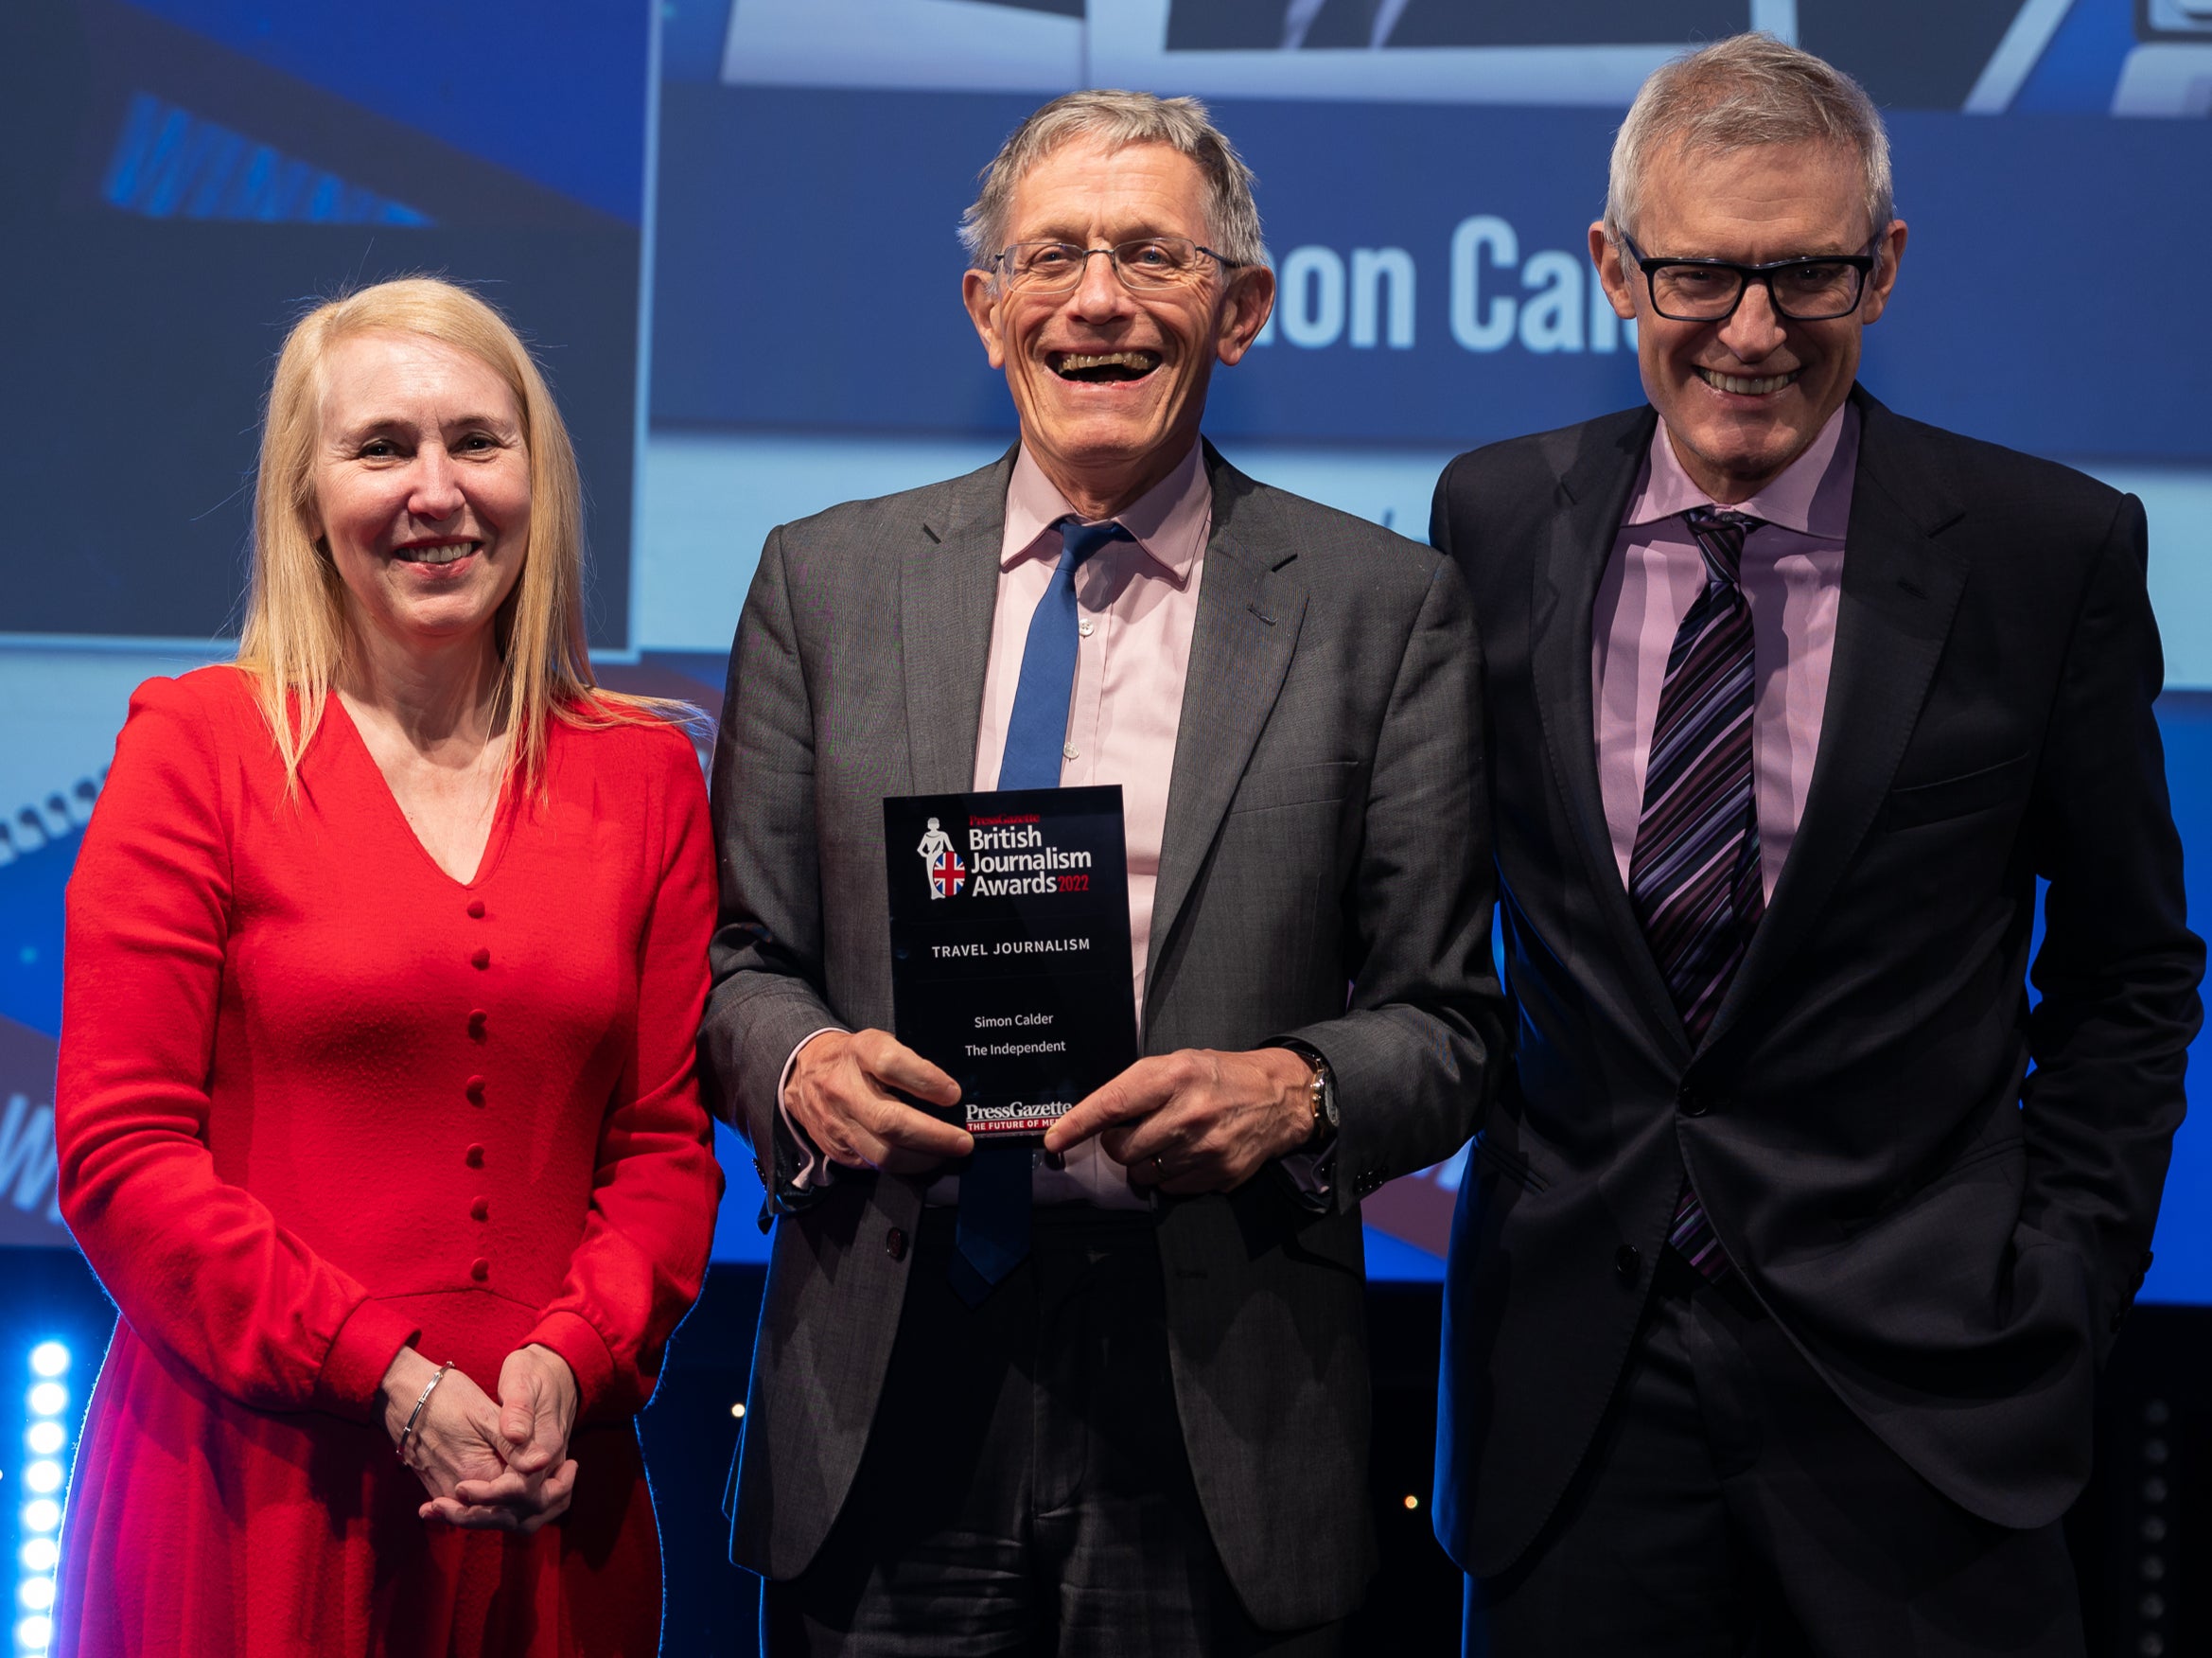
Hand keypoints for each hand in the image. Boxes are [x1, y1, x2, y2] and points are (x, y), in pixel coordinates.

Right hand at [377, 1349, 569, 1532]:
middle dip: (545, 1502)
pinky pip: (477, 1510)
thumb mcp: (484, 1413)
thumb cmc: (445, 1397)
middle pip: (514, 1518)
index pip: (525, 1499)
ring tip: (552, 1481)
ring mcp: (448, 1495)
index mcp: (478, 1474)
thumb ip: (514, 1443)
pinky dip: (504, 1504)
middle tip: (567, 1475)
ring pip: (497, 1518)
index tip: (572, 1465)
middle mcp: (462, 1493)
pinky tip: (523, 1486)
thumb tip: (544, 1462)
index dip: (555, 1487)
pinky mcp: (440, 1490)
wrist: (402, 1396)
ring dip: (527, 1506)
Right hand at [785, 1028, 972, 1175]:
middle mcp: (844, 1089)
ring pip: (883, 1153)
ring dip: (922, 1159)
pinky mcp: (836, 1148)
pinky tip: (919, 1158)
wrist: (802, 1073)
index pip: (891, 1065)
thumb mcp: (878, 1043)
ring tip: (945, 1154)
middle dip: (934, 1136)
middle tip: (962, 1142)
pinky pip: (873, 1166)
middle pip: (890, 1121)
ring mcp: (837, 1123)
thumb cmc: (853, 1058)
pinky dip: (902, 1165)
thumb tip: (949, 1094)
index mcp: (860, 1053)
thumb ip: (909, 1063)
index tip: (953, 1094)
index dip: (926, 1081)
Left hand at [1043, 1047, 1315, 1194]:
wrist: (1278, 1097)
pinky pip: (1170, 1189)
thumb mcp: (1177, 1064)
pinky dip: (1170, 1176)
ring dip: (1145, 1162)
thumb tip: (1093, 1122)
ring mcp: (1205, 1148)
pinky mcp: (1220, 1174)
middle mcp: (1189, 1113)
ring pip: (1142, 1174)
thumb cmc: (1218, 1077)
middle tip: (1137, 1130)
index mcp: (1173, 1076)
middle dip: (1119, 1144)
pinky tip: (1189, 1154)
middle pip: (1122, 1149)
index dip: (1077, 1125)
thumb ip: (1136, 1088)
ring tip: (1169, 1139)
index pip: (1112, 1104)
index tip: (1054, 1140)